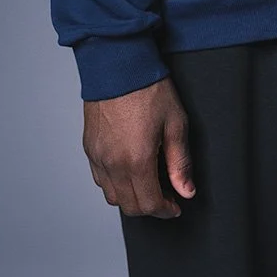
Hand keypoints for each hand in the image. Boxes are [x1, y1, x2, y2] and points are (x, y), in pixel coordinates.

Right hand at [83, 76, 194, 218]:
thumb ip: (180, 162)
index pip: (148, 204)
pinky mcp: (89, 148)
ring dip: (131, 196)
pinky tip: (130, 169)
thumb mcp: (176, 123)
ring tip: (148, 182)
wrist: (119, 66)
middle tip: (165, 196)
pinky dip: (115, 183)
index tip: (175, 206)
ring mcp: (98, 157)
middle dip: (149, 207)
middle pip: (129, 206)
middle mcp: (113, 164)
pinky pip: (100, 179)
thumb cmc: (149, 89)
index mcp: (136, 161)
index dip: (164, 210)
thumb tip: (186, 190)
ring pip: (112, 196)